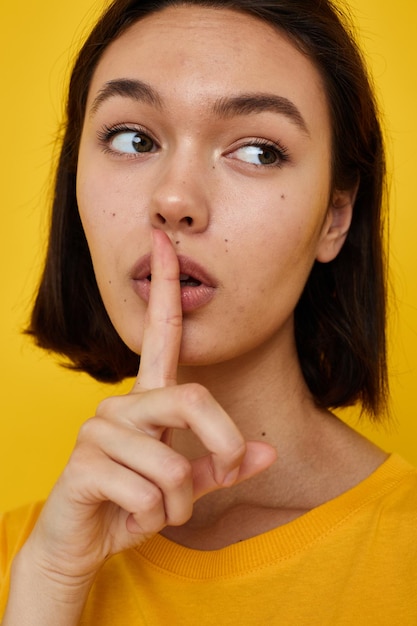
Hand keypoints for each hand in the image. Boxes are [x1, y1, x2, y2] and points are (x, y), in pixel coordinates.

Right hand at [18, 230, 276, 586]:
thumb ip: (223, 467)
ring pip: (172, 465)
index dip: (163, 286)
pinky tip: (131, 519)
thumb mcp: (186, 486)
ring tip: (159, 510)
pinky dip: (154, 518)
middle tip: (227, 470)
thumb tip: (268, 452)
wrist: (82, 544)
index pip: (158, 332)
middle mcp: (120, 403)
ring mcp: (98, 430)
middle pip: (193, 399)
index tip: (165, 242)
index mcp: (147, 399)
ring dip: (179, 504)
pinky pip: (147, 494)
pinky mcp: (84, 464)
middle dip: (223, 445)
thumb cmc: (134, 505)